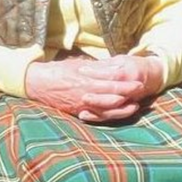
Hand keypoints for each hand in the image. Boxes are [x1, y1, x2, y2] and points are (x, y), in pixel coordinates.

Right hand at [24, 53, 156, 121]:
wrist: (39, 83)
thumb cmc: (60, 71)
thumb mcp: (79, 64)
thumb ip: (96, 67)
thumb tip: (113, 66)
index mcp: (87, 78)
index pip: (112, 82)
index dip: (126, 84)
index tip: (139, 81)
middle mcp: (86, 93)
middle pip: (112, 96)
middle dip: (128, 95)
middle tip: (141, 92)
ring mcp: (82, 105)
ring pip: (106, 109)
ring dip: (122, 109)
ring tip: (135, 106)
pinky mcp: (78, 112)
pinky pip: (96, 117)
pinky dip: (108, 116)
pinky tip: (117, 115)